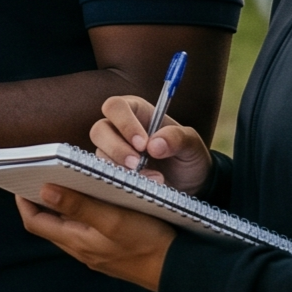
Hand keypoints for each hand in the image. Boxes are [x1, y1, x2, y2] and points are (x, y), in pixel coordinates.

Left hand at [16, 185, 174, 291]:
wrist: (180, 270)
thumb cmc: (148, 243)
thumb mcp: (113, 219)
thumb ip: (79, 206)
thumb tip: (45, 190)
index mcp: (76, 241)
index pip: (35, 221)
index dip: (23, 201)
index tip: (20, 179)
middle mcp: (82, 249)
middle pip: (49, 223)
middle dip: (41, 200)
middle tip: (39, 174)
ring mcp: (96, 252)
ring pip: (69, 225)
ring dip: (64, 205)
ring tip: (65, 180)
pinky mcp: (111, 250)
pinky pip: (88, 229)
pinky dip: (84, 212)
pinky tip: (95, 198)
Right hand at [93, 94, 212, 195]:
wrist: (191, 185)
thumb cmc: (188, 156)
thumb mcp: (192, 144)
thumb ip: (177, 138)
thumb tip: (153, 145)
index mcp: (137, 112)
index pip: (116, 107)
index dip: (125, 123)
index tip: (143, 144)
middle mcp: (119, 129)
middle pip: (100, 129)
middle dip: (117, 148)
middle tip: (138, 164)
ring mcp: (113, 150)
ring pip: (100, 153)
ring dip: (122, 168)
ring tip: (153, 178)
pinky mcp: (112, 170)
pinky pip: (106, 173)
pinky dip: (124, 180)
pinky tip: (145, 185)